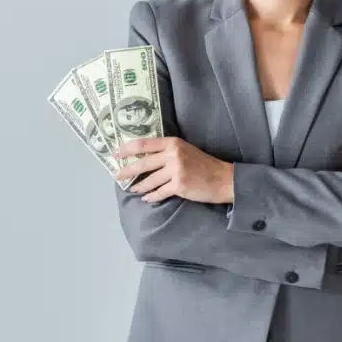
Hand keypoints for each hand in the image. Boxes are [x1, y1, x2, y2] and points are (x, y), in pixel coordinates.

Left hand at [115, 137, 235, 204]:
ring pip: (149, 181)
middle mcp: (173, 155)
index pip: (144, 144)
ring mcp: (176, 171)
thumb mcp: (186, 150)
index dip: (127, 149)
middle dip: (127, 171)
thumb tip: (144, 158)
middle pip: (143, 163)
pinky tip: (147, 198)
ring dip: (140, 186)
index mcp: (174, 143)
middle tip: (118, 176)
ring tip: (135, 189)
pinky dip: (151, 196)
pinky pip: (159, 193)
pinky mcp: (179, 186)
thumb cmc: (205, 165)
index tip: (116, 154)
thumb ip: (167, 151)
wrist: (224, 179)